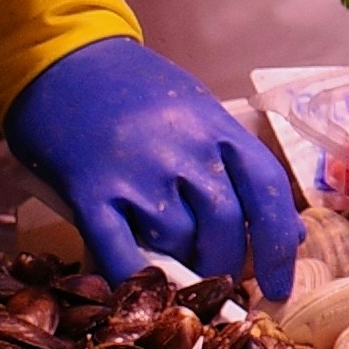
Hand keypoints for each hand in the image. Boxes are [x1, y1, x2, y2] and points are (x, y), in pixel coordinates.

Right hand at [2, 36, 298, 300]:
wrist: (62, 62)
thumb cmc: (134, 91)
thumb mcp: (198, 113)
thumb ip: (237, 167)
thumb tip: (286, 232)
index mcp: (217, 126)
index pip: (267, 190)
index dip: (278, 246)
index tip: (277, 287)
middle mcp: (183, 148)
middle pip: (223, 225)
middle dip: (224, 264)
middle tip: (212, 279)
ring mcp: (136, 170)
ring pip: (176, 240)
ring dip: (177, 264)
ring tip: (166, 260)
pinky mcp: (90, 191)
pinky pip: (120, 252)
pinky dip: (133, 277)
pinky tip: (138, 287)